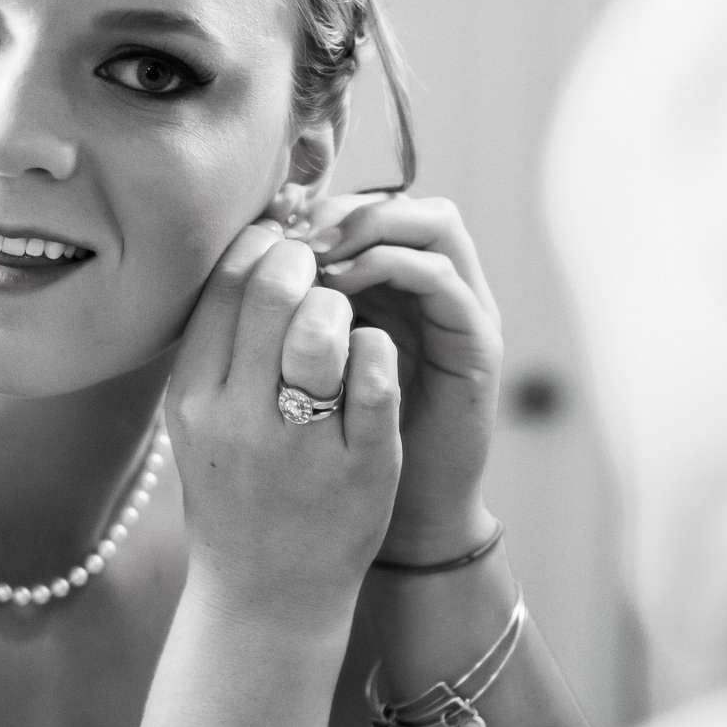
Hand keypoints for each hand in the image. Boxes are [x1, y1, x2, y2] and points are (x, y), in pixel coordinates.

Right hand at [167, 224, 401, 618]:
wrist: (265, 598)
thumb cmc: (237, 491)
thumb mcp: (202, 420)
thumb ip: (222, 343)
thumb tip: (257, 246)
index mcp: (193, 396)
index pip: (224, 284)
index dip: (264, 246)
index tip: (285, 249)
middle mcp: (237, 419)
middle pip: (272, 292)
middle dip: (305, 264)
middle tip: (321, 273)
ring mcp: (299, 445)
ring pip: (323, 328)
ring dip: (340, 307)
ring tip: (343, 324)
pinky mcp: (361, 466)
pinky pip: (376, 376)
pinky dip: (380, 351)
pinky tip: (372, 359)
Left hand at [308, 193, 501, 564]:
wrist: (401, 522)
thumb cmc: (341, 457)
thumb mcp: (309, 379)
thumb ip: (294, 321)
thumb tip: (246, 256)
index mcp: (394, 293)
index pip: (366, 211)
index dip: (318, 207)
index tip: (271, 222)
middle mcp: (437, 292)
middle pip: (401, 204)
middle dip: (343, 210)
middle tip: (295, 231)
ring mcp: (465, 313)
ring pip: (435, 225)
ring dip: (371, 228)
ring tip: (319, 253)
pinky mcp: (480, 344)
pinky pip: (444, 281)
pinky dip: (395, 266)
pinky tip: (344, 286)